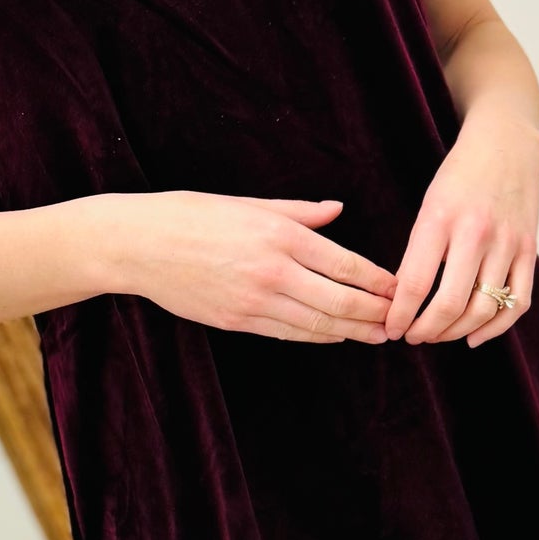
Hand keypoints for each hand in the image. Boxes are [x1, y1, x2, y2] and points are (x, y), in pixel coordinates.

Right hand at [102, 192, 395, 341]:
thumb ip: (299, 212)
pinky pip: (288, 333)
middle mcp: (273, 271)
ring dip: (352, 332)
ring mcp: (255, 301)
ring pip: (318, 324)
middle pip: (340, 301)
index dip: (378, 281)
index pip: (346, 264)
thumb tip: (338, 211)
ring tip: (378, 335)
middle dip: (375, 314)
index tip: (398, 287)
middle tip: (400, 321)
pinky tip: (335, 336)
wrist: (139, 245)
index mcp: (280, 235)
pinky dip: (317, 336)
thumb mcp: (248, 203)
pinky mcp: (237, 320)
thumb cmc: (191, 215)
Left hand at [385, 108, 538, 346]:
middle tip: (414, 337)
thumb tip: (404, 300)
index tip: (392, 329)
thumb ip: (420, 250)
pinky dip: (496, 327)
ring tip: (439, 335)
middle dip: (426, 330)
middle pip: (449, 304)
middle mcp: (475, 233)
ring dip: (456, 332)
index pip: (414, 283)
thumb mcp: (429, 205)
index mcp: (440, 219)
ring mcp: (507, 242)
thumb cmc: (460, 176)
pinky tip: (475, 335)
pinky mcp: (529, 249)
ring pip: (483, 309)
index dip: (400, 315)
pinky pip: (517, 302)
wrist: (507, 145)